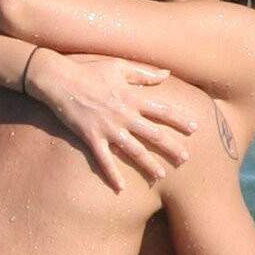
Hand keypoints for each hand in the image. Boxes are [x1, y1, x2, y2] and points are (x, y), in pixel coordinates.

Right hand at [25, 49, 197, 191]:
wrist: (60, 80)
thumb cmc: (89, 70)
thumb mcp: (119, 66)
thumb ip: (144, 73)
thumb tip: (167, 74)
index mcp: (132, 98)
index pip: (162, 111)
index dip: (180, 120)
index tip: (195, 129)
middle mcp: (123, 115)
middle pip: (153, 134)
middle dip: (171, 147)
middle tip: (185, 159)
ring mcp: (108, 128)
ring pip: (133, 150)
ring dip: (148, 163)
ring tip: (160, 175)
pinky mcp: (91, 137)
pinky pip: (104, 160)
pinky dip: (112, 174)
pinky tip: (121, 188)